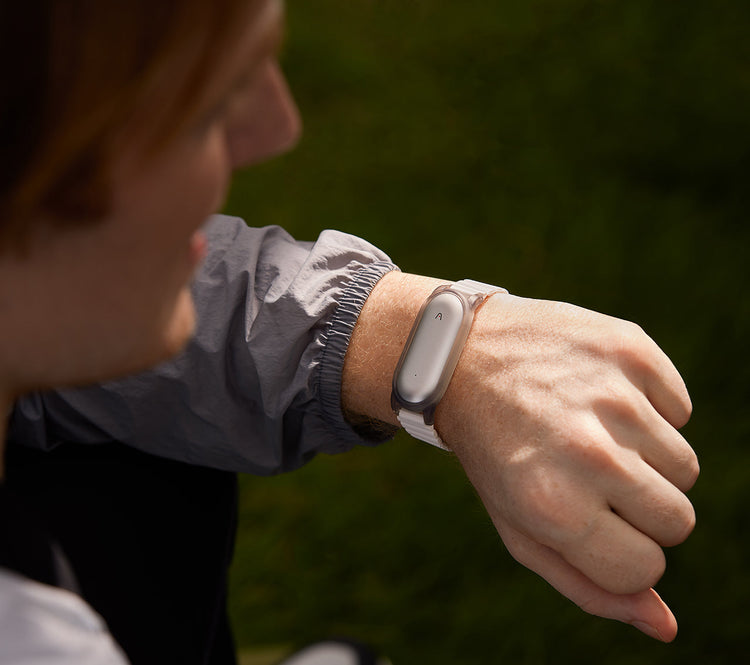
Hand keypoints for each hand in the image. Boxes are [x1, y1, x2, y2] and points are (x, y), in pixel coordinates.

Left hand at [436, 294, 698, 641]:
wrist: (460, 358)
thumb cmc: (493, 453)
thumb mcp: (520, 528)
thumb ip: (589, 587)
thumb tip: (665, 625)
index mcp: (555, 509)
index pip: (646, 567)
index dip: (618, 548)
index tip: (584, 516)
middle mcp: (589, 453)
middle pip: (678, 519)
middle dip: (639, 507)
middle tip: (586, 473)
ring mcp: (613, 396)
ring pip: (686, 466)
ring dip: (646, 458)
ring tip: (588, 432)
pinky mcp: (629, 349)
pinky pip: (680, 408)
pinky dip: (648, 408)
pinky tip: (595, 394)